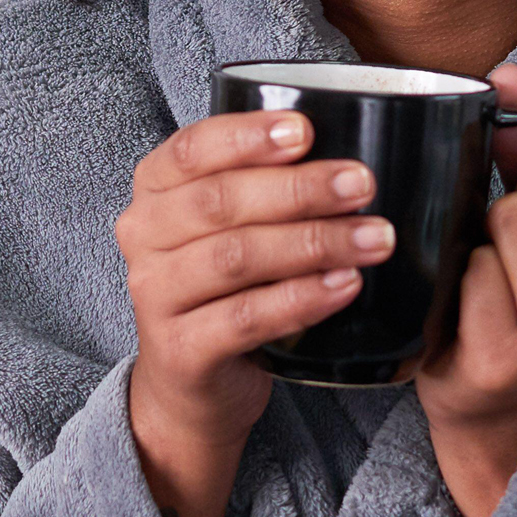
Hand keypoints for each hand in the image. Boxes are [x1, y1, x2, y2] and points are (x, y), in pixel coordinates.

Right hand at [116, 108, 390, 516]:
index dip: (248, 136)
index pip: (191, 148)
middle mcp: (143, 236)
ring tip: (374, 239)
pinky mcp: (180, 350)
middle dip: (299, 190)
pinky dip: (301, 299)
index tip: (307, 130)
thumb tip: (351, 152)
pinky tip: (345, 285)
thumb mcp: (232, 227)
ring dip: (312, 243)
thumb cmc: (226, 289)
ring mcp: (155, 295)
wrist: (192, 386)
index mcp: (154, 190)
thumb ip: (266, 186)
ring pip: (236, 257)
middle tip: (362, 185)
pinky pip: (246, 317)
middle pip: (220, 202)